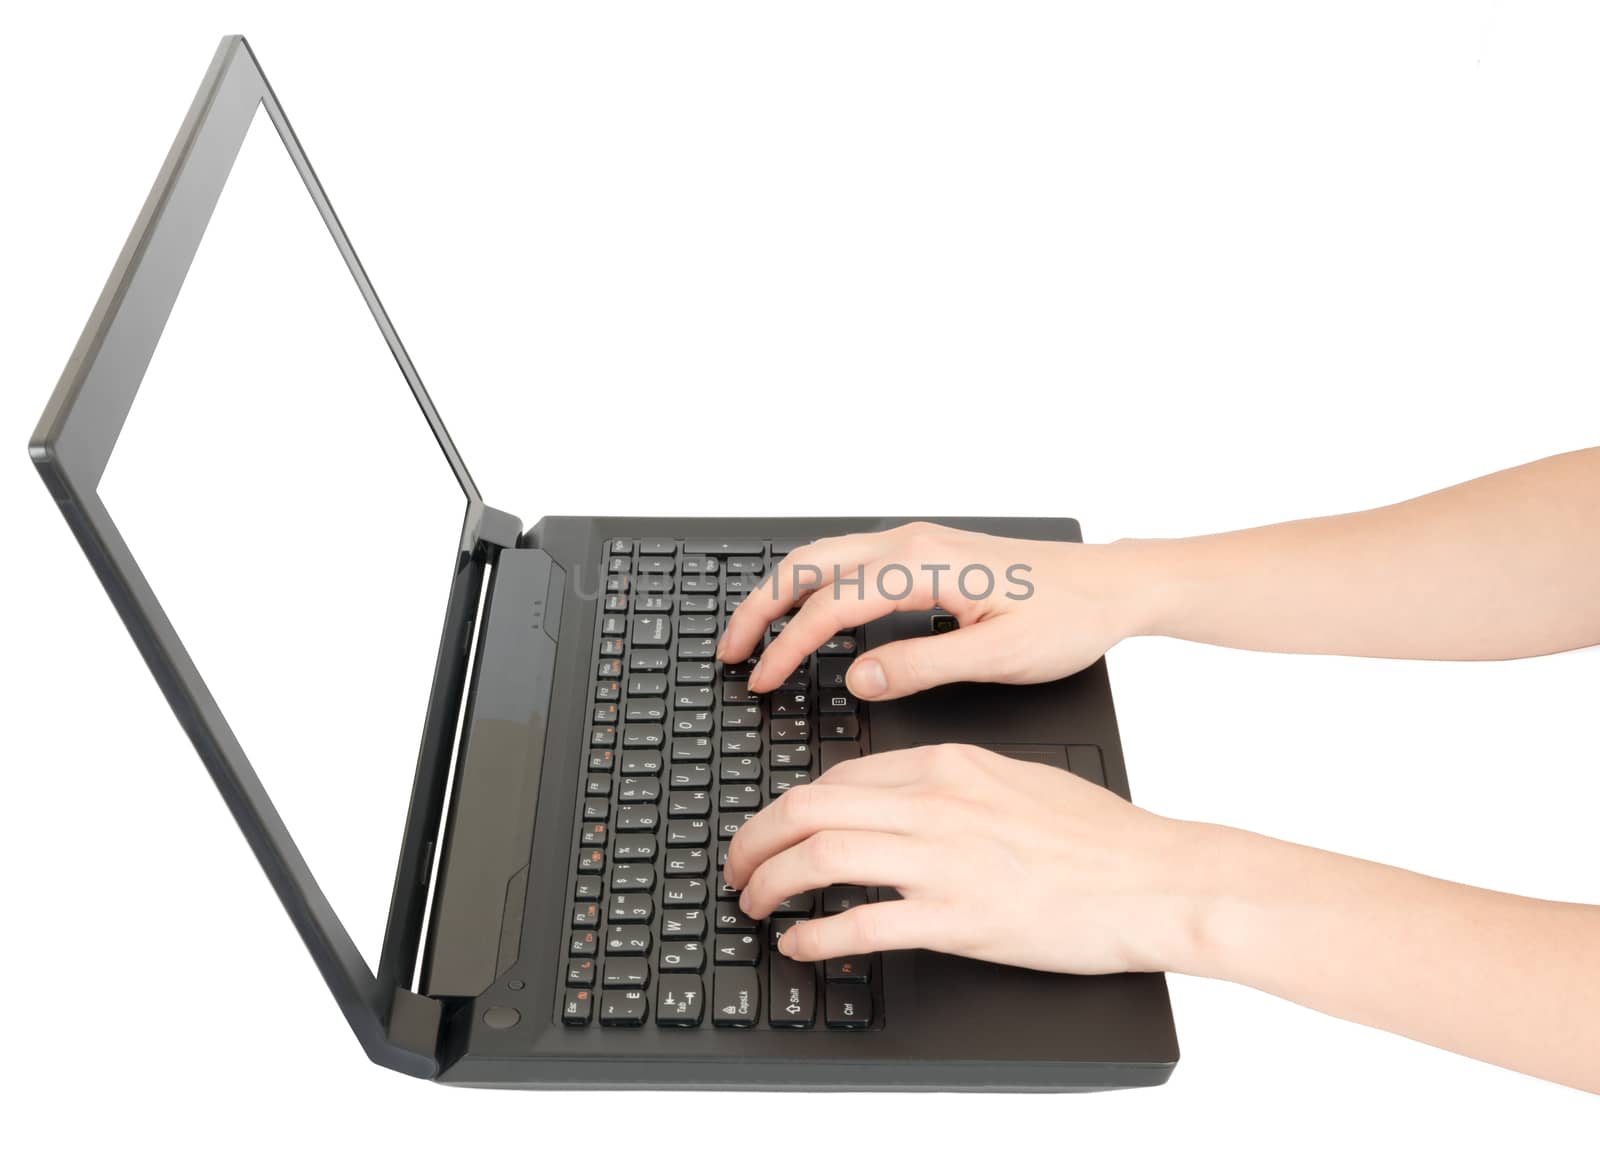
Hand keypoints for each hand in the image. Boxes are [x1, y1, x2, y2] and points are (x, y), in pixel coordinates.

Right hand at [716, 522, 1150, 696]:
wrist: (1111, 586)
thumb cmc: (1069, 617)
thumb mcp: (998, 656)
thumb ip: (920, 666)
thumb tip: (857, 679)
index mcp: (924, 564)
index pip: (831, 604)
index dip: (789, 647)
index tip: (764, 682)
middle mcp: (912, 543)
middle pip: (809, 565)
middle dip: (760, 607)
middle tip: (729, 652)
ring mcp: (916, 543)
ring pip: (823, 558)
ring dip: (781, 594)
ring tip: (754, 637)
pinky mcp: (924, 554)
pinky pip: (848, 562)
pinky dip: (812, 588)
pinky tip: (808, 620)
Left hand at [723, 744, 1205, 973]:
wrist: (1155, 878)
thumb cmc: (1099, 837)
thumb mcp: (1016, 778)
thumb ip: (951, 784)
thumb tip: (895, 801)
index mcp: (947, 764)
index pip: (838, 776)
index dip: (789, 808)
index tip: (775, 831)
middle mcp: (935, 804)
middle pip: (808, 808)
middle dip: (755, 839)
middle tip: (737, 866)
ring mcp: (943, 861)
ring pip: (820, 857)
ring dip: (769, 882)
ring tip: (753, 903)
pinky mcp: (958, 919)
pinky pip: (861, 922)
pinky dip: (815, 936)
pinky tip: (801, 945)